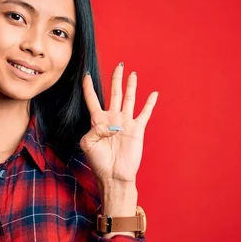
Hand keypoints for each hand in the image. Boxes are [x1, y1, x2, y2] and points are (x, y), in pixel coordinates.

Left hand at [81, 63, 157, 211]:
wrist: (114, 176)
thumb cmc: (98, 162)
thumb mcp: (87, 144)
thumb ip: (94, 129)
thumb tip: (109, 123)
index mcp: (97, 121)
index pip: (92, 99)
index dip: (89, 87)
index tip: (87, 75)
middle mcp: (112, 118)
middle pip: (113, 93)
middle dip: (116, 79)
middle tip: (119, 65)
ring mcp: (125, 122)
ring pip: (128, 99)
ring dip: (131, 86)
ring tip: (132, 73)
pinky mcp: (137, 129)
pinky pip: (144, 113)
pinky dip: (149, 103)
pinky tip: (153, 94)